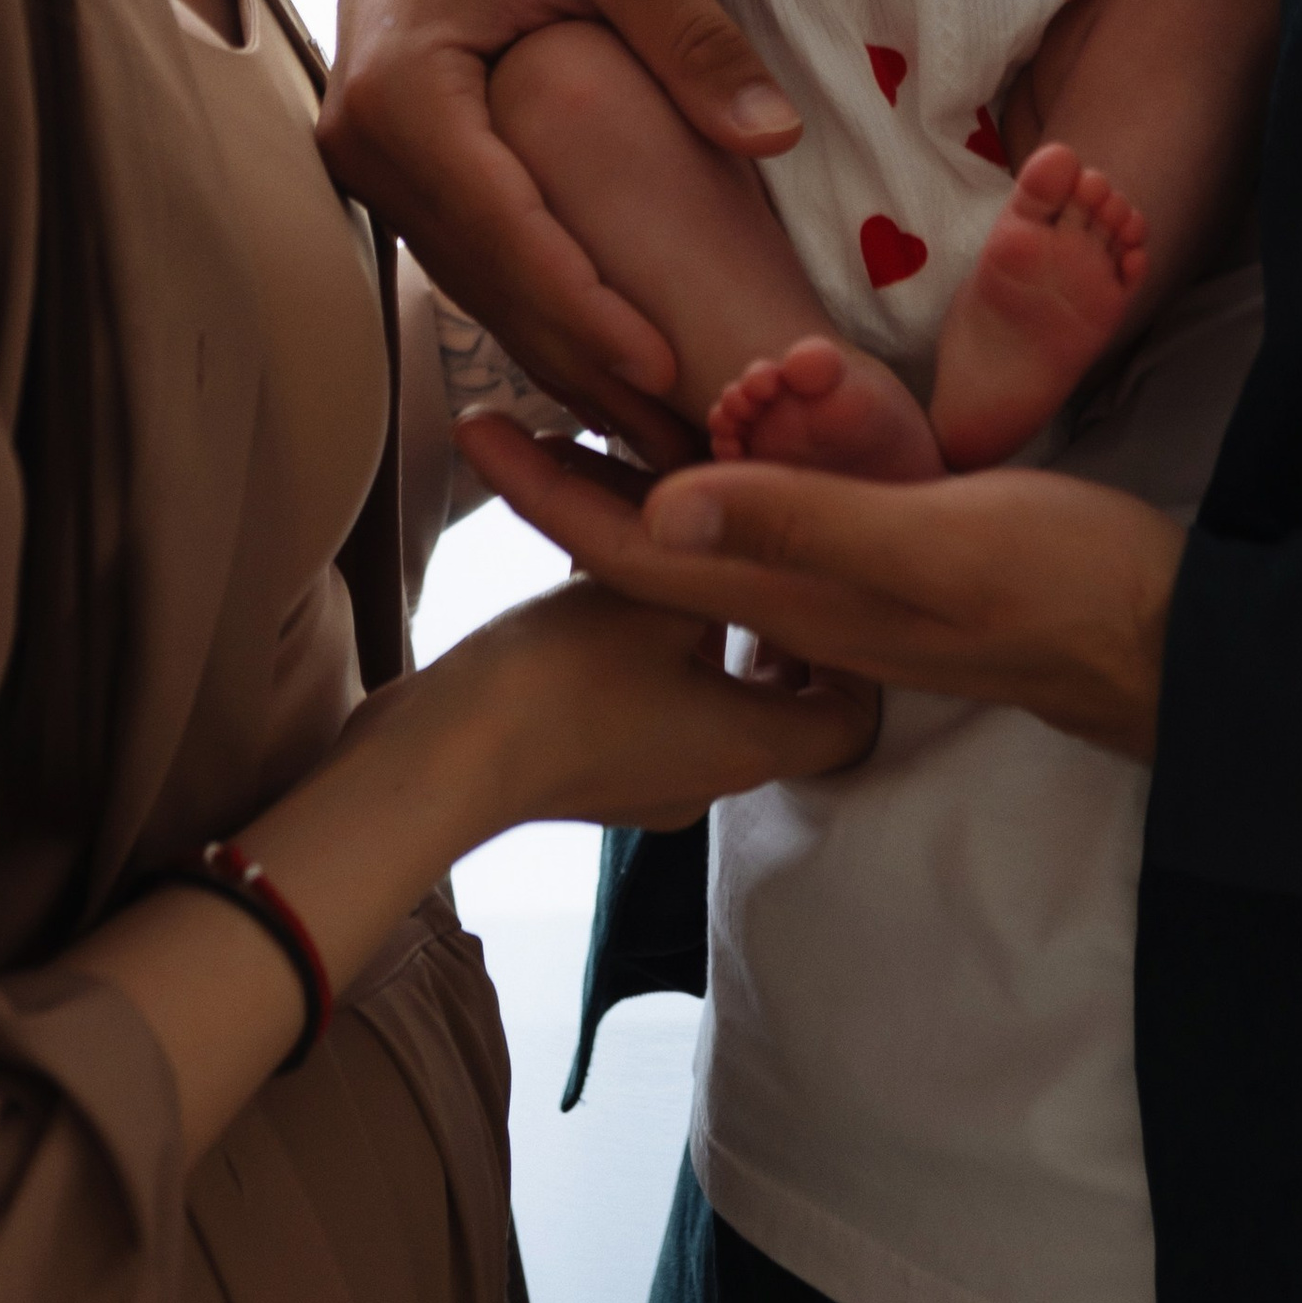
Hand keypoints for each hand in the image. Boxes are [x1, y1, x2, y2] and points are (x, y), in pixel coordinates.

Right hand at [321, 0, 802, 461]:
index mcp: (405, 95)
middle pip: (490, 285)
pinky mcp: (398, 166)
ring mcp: (372, 166)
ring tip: (661, 428)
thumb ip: (689, 37)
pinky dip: (541, 307)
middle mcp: (367, 149)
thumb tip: (772, 139)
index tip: (666, 369)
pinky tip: (608, 359)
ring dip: (565, 356)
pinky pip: (473, 256)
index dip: (588, 312)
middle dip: (587, 368)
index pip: (507, 235)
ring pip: (478, 286)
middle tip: (684, 444)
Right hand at [413, 575, 877, 836]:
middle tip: (764, 567)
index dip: (857, 659)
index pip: (852, 722)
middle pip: (783, 714)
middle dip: (777, 639)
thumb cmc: (563, 676)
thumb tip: (748, 514)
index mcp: (751, 745)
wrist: (444, 758)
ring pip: (713, 709)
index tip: (828, 592)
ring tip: (686, 571)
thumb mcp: (653, 591)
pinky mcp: (592, 777)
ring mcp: (648, 788)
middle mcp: (711, 779)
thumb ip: (712, 553)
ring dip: (711, 646)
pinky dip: (658, 664)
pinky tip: (620, 604)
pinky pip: (654, 716)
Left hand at [459, 416, 1183, 762]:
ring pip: (706, 541)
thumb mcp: (927, 544)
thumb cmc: (1052, 584)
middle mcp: (797, 602)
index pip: (635, 548)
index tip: (473, 430)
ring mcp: (842, 593)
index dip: (551, 494)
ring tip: (585, 414)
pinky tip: (727, 448)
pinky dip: (719, 482)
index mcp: (791, 594)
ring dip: (636, 482)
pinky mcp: (887, 570)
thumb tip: (659, 502)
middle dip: (571, 485)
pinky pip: (767, 530)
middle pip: (652, 547)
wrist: (1158, 636)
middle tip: (502, 405)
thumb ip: (800, 524)